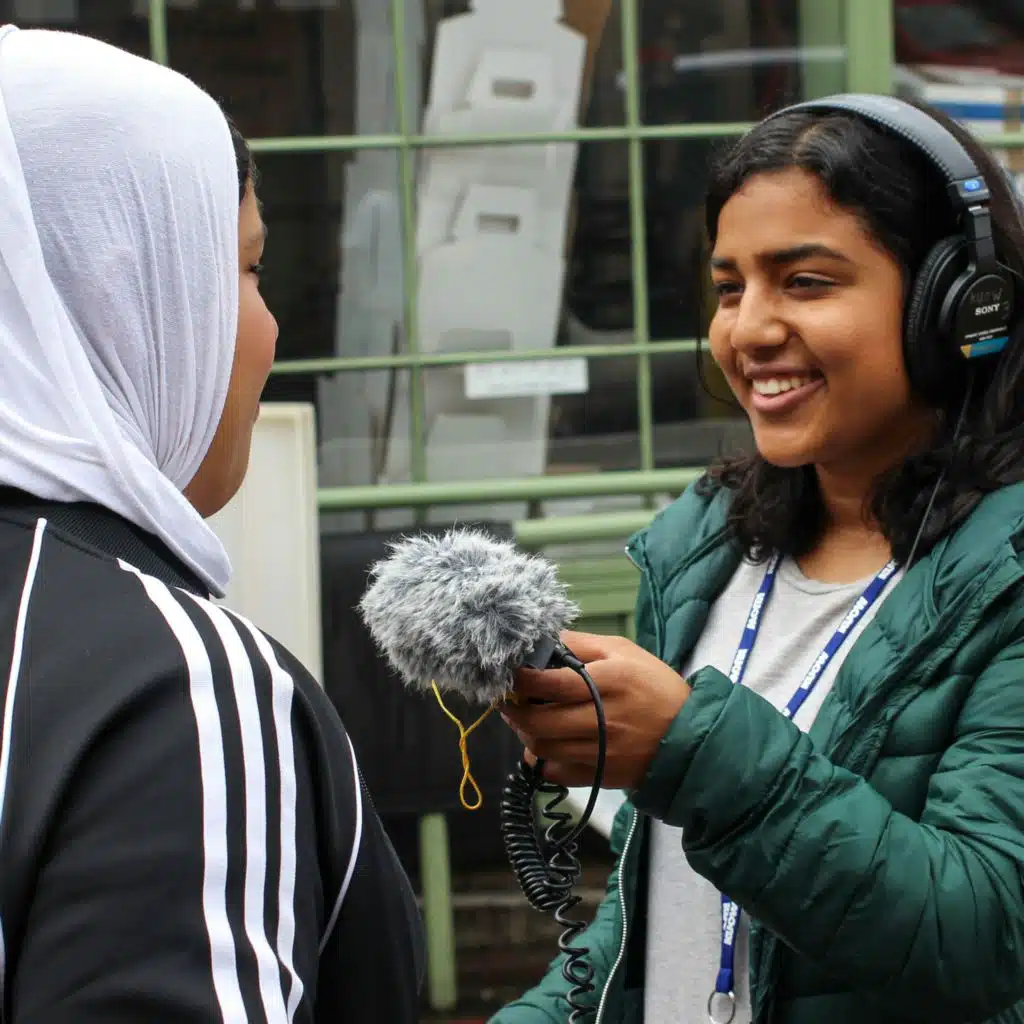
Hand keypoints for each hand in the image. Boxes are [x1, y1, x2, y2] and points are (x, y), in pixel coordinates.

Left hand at [500, 630, 690, 789]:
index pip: (552, 683)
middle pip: (540, 722)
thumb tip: (542, 640)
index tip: (510, 674)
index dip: (522, 680)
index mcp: (610, 681)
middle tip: (510, 700)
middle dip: (515, 710)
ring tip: (525, 719)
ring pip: (543, 749)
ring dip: (525, 734)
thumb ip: (581, 643)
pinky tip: (544, 745)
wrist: (689, 733)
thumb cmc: (653, 686)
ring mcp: (602, 751)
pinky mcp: (602, 775)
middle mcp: (604, 719)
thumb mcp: (623, 651)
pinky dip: (542, 761)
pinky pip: (557, 774)